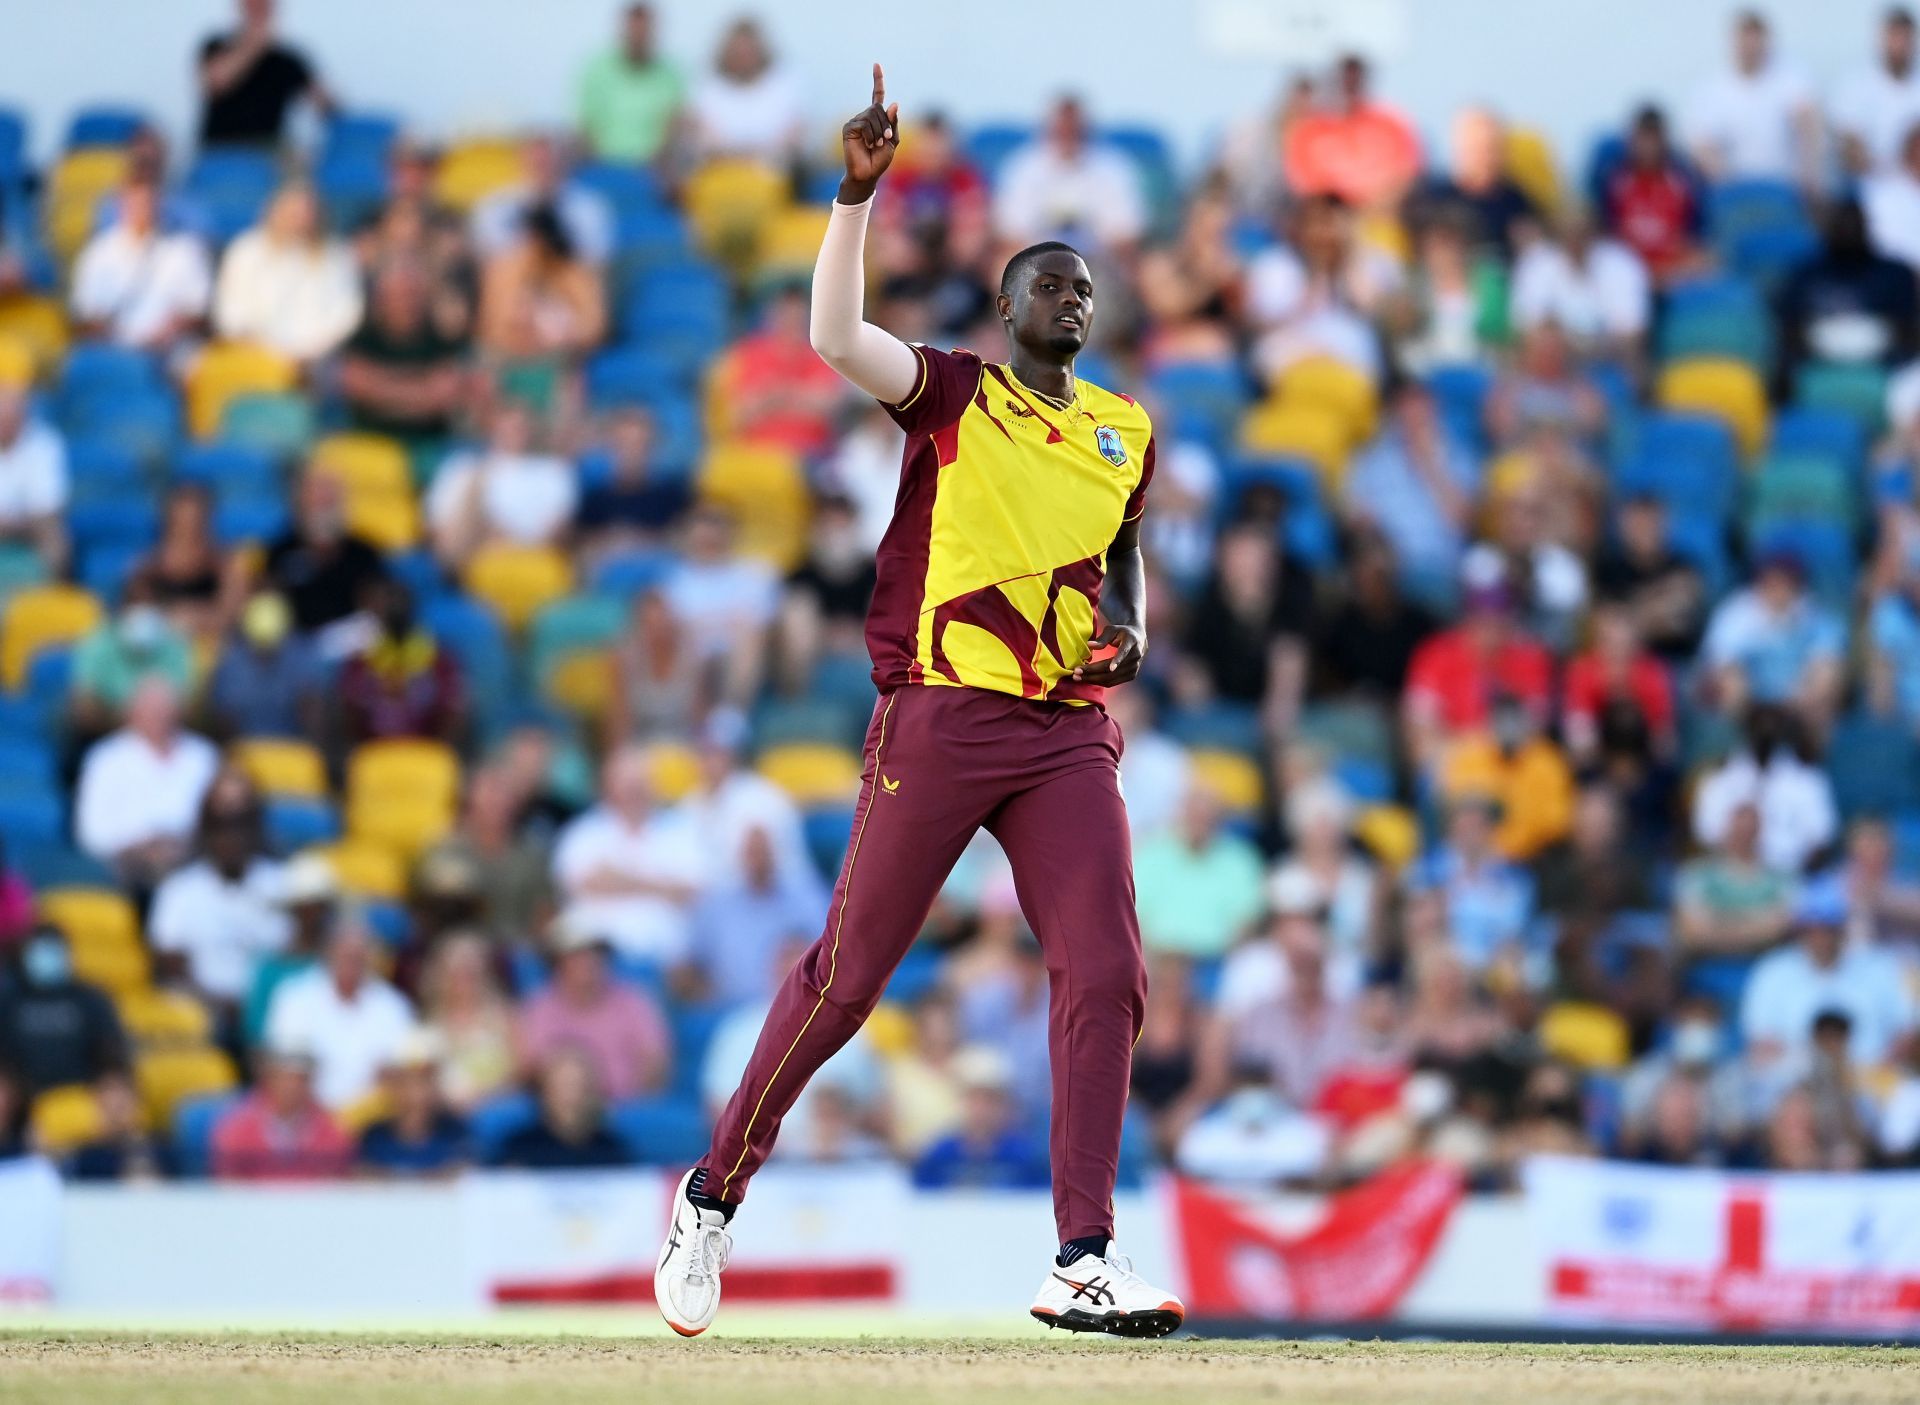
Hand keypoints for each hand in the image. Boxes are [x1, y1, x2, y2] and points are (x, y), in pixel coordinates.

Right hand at [839, 63, 899, 200]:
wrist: (867, 174)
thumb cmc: (879, 160)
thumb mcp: (893, 141)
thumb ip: (893, 123)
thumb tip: (893, 103)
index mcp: (876, 118)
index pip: (877, 95)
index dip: (877, 80)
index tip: (876, 64)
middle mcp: (865, 116)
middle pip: (878, 108)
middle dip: (886, 125)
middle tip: (885, 141)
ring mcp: (856, 121)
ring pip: (872, 115)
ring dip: (879, 132)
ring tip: (875, 145)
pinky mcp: (849, 128)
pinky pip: (864, 124)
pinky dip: (870, 136)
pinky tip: (866, 145)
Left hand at [1072, 624, 1145, 685]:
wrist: (1138, 639)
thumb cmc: (1121, 632)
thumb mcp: (1112, 630)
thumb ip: (1102, 638)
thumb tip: (1089, 645)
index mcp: (1132, 642)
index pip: (1124, 652)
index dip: (1118, 660)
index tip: (1110, 668)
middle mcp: (1135, 657)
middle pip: (1112, 669)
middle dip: (1093, 672)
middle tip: (1076, 672)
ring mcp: (1134, 668)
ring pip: (1111, 678)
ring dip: (1093, 679)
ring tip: (1077, 677)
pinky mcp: (1131, 676)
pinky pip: (1113, 682)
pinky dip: (1099, 682)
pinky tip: (1087, 679)